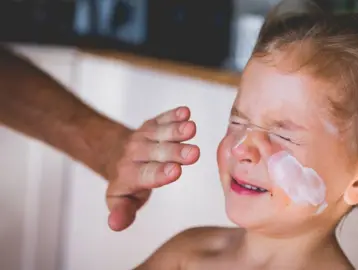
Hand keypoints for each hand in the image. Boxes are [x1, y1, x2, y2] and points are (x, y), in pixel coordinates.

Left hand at [105, 106, 199, 230]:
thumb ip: (122, 212)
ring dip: (176, 130)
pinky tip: (185, 112)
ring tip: (191, 128)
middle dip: (175, 153)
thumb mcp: (121, 201)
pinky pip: (163, 118)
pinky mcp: (153, 124)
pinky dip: (173, 115)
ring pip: (161, 133)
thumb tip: (115, 225)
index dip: (160, 173)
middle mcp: (136, 154)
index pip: (146, 175)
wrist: (114, 152)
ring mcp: (145, 137)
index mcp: (130, 175)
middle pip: (158, 153)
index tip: (175, 171)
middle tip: (193, 153)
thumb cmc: (127, 181)